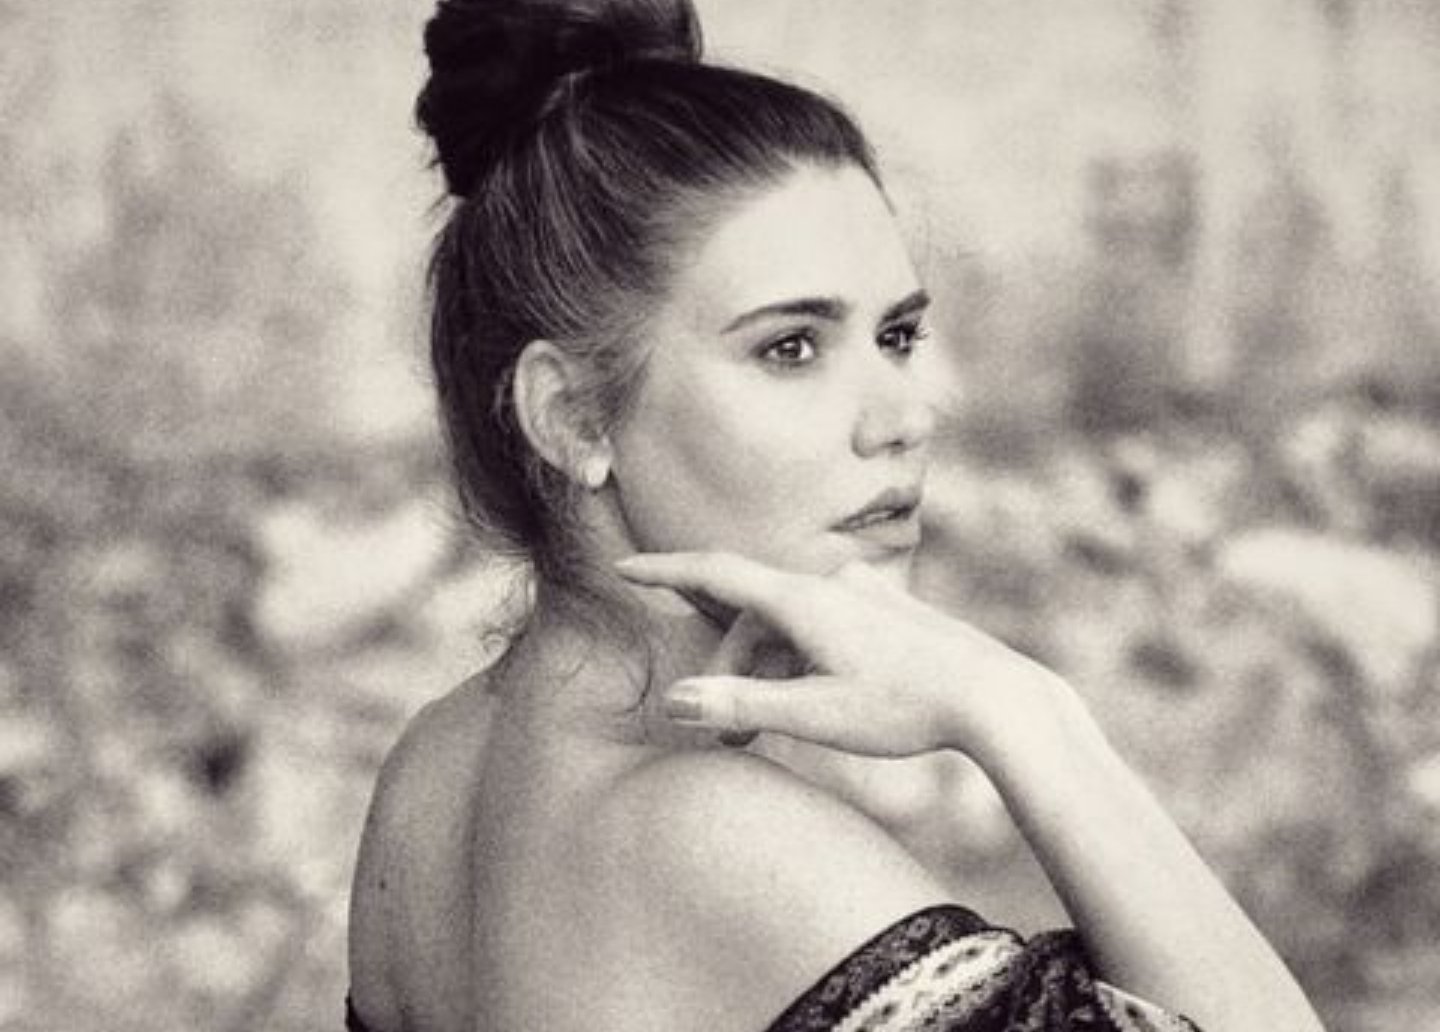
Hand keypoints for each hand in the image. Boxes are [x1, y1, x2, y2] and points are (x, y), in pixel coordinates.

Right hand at [615, 551, 1069, 760]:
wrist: (997, 697)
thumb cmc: (904, 708)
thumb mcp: (815, 715)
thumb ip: (742, 704)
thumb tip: (673, 700)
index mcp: (802, 600)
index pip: (715, 573)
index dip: (664, 571)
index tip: (623, 566)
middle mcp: (829, 583)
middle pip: (751, 616)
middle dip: (727, 668)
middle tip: (723, 733)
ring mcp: (862, 593)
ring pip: (788, 625)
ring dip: (766, 669)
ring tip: (768, 729)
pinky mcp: (887, 610)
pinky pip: (821, 626)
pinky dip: (799, 658)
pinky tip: (814, 698)